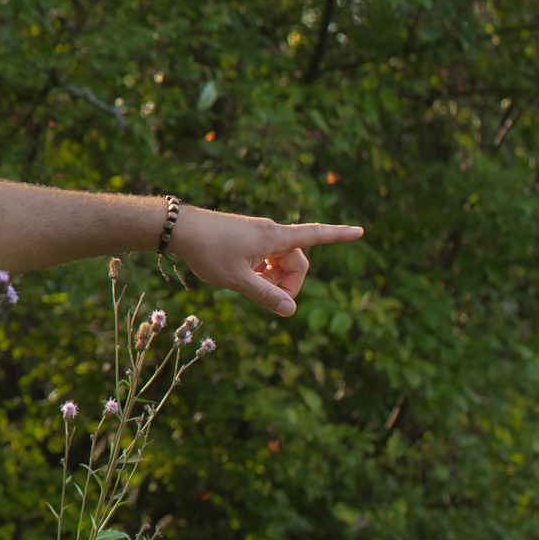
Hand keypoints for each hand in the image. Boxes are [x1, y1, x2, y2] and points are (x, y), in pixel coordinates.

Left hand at [172, 209, 362, 316]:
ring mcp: (258, 234)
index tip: (360, 231)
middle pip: (296, 261)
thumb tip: (290, 310)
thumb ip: (264, 295)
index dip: (338, 236)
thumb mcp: (236, 280)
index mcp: (274, 238)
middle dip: (289, 283)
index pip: (315, 235)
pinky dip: (261, 271)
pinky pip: (265, 257)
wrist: (179, 229)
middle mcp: (270, 232)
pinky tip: (241, 277)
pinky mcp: (246, 237)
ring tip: (249, 286)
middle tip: (269, 300)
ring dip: (273, 278)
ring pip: (279, 261)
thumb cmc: (207, 252)